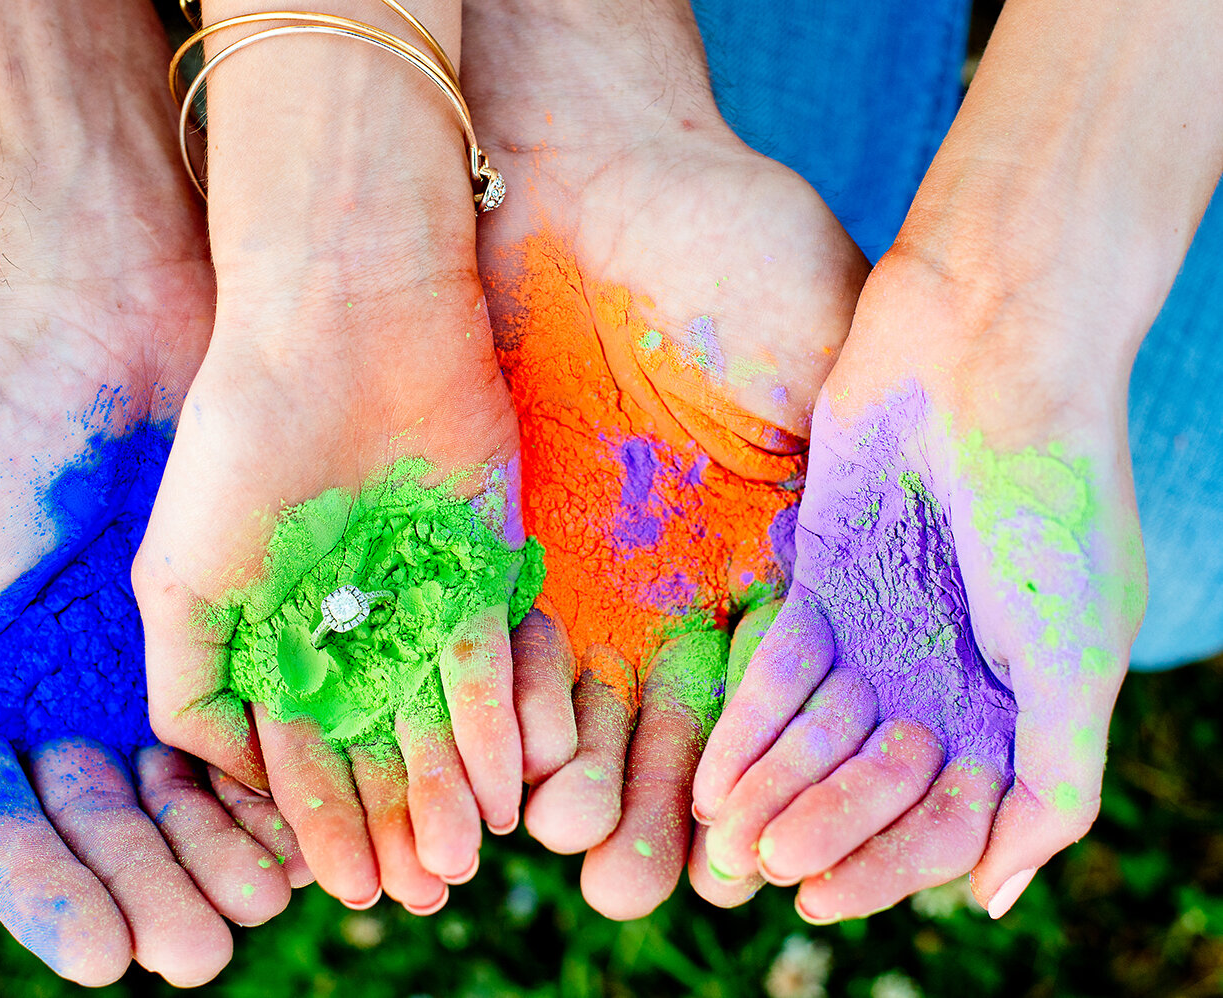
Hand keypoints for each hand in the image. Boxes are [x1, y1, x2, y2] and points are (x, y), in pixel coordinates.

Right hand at [0, 269, 311, 983]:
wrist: (94, 297)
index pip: (14, 828)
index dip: (58, 895)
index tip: (107, 954)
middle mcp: (71, 688)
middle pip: (116, 824)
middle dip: (158, 888)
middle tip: (202, 951)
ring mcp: (157, 651)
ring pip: (195, 785)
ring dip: (227, 850)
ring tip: (269, 902)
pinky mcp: (240, 608)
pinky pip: (263, 713)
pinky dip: (280, 771)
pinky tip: (309, 820)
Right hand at [135, 0, 525, 915]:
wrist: (340, 317)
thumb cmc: (241, 435)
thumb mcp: (180, 572)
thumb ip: (187, 678)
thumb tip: (222, 778)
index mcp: (275, 630)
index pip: (299, 750)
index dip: (316, 822)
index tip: (337, 887)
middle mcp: (350, 622)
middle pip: (376, 746)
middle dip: (392, 822)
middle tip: (411, 894)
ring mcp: (421, 593)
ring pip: (439, 715)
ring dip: (450, 789)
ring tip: (460, 862)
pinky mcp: (486, 558)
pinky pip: (499, 655)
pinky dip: (504, 720)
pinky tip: (512, 785)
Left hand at [463, 0, 866, 918]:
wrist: (588, 169)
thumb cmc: (728, 240)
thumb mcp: (822, 350)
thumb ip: (842, 481)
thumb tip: (876, 608)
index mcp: (759, 561)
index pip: (767, 698)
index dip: (758, 778)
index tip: (745, 855)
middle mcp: (666, 584)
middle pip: (661, 729)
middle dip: (644, 812)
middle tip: (625, 887)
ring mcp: (577, 566)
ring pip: (570, 705)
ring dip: (561, 784)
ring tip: (552, 850)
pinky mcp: (490, 536)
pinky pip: (492, 636)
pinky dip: (495, 702)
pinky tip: (497, 765)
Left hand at [692, 0, 1222, 921]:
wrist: (994, 350)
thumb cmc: (1052, 495)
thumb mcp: (1077, 652)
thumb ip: (1054, 779)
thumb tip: (998, 897)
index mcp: (1023, 703)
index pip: (949, 817)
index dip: (888, 864)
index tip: (824, 900)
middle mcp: (950, 673)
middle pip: (874, 786)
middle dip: (820, 828)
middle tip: (761, 873)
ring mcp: (885, 626)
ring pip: (819, 736)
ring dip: (773, 789)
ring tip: (717, 838)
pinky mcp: (822, 577)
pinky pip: (778, 668)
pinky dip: (748, 723)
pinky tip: (705, 771)